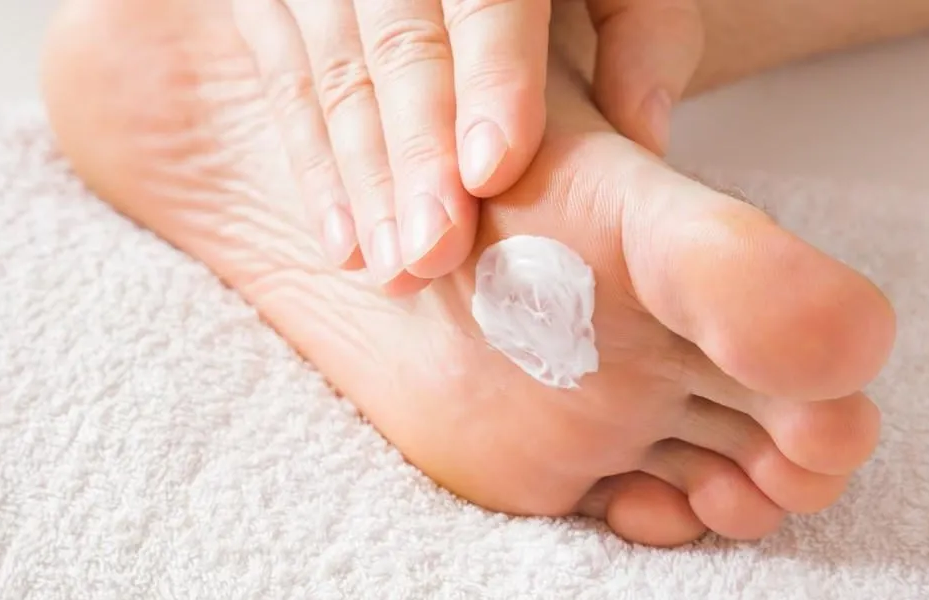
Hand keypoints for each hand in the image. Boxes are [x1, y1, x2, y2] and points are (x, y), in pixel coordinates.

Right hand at [233, 0, 703, 294]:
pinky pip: (287, 83)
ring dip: (362, 180)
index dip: (489, 81)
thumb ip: (644, 31)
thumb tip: (640, 135)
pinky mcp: (285, 4)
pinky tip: (343, 242)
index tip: (492, 172)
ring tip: (394, 269)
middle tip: (433, 250)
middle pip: (400, 46)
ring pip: (336, 74)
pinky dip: (313, 167)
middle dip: (415, 154)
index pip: (486, 0)